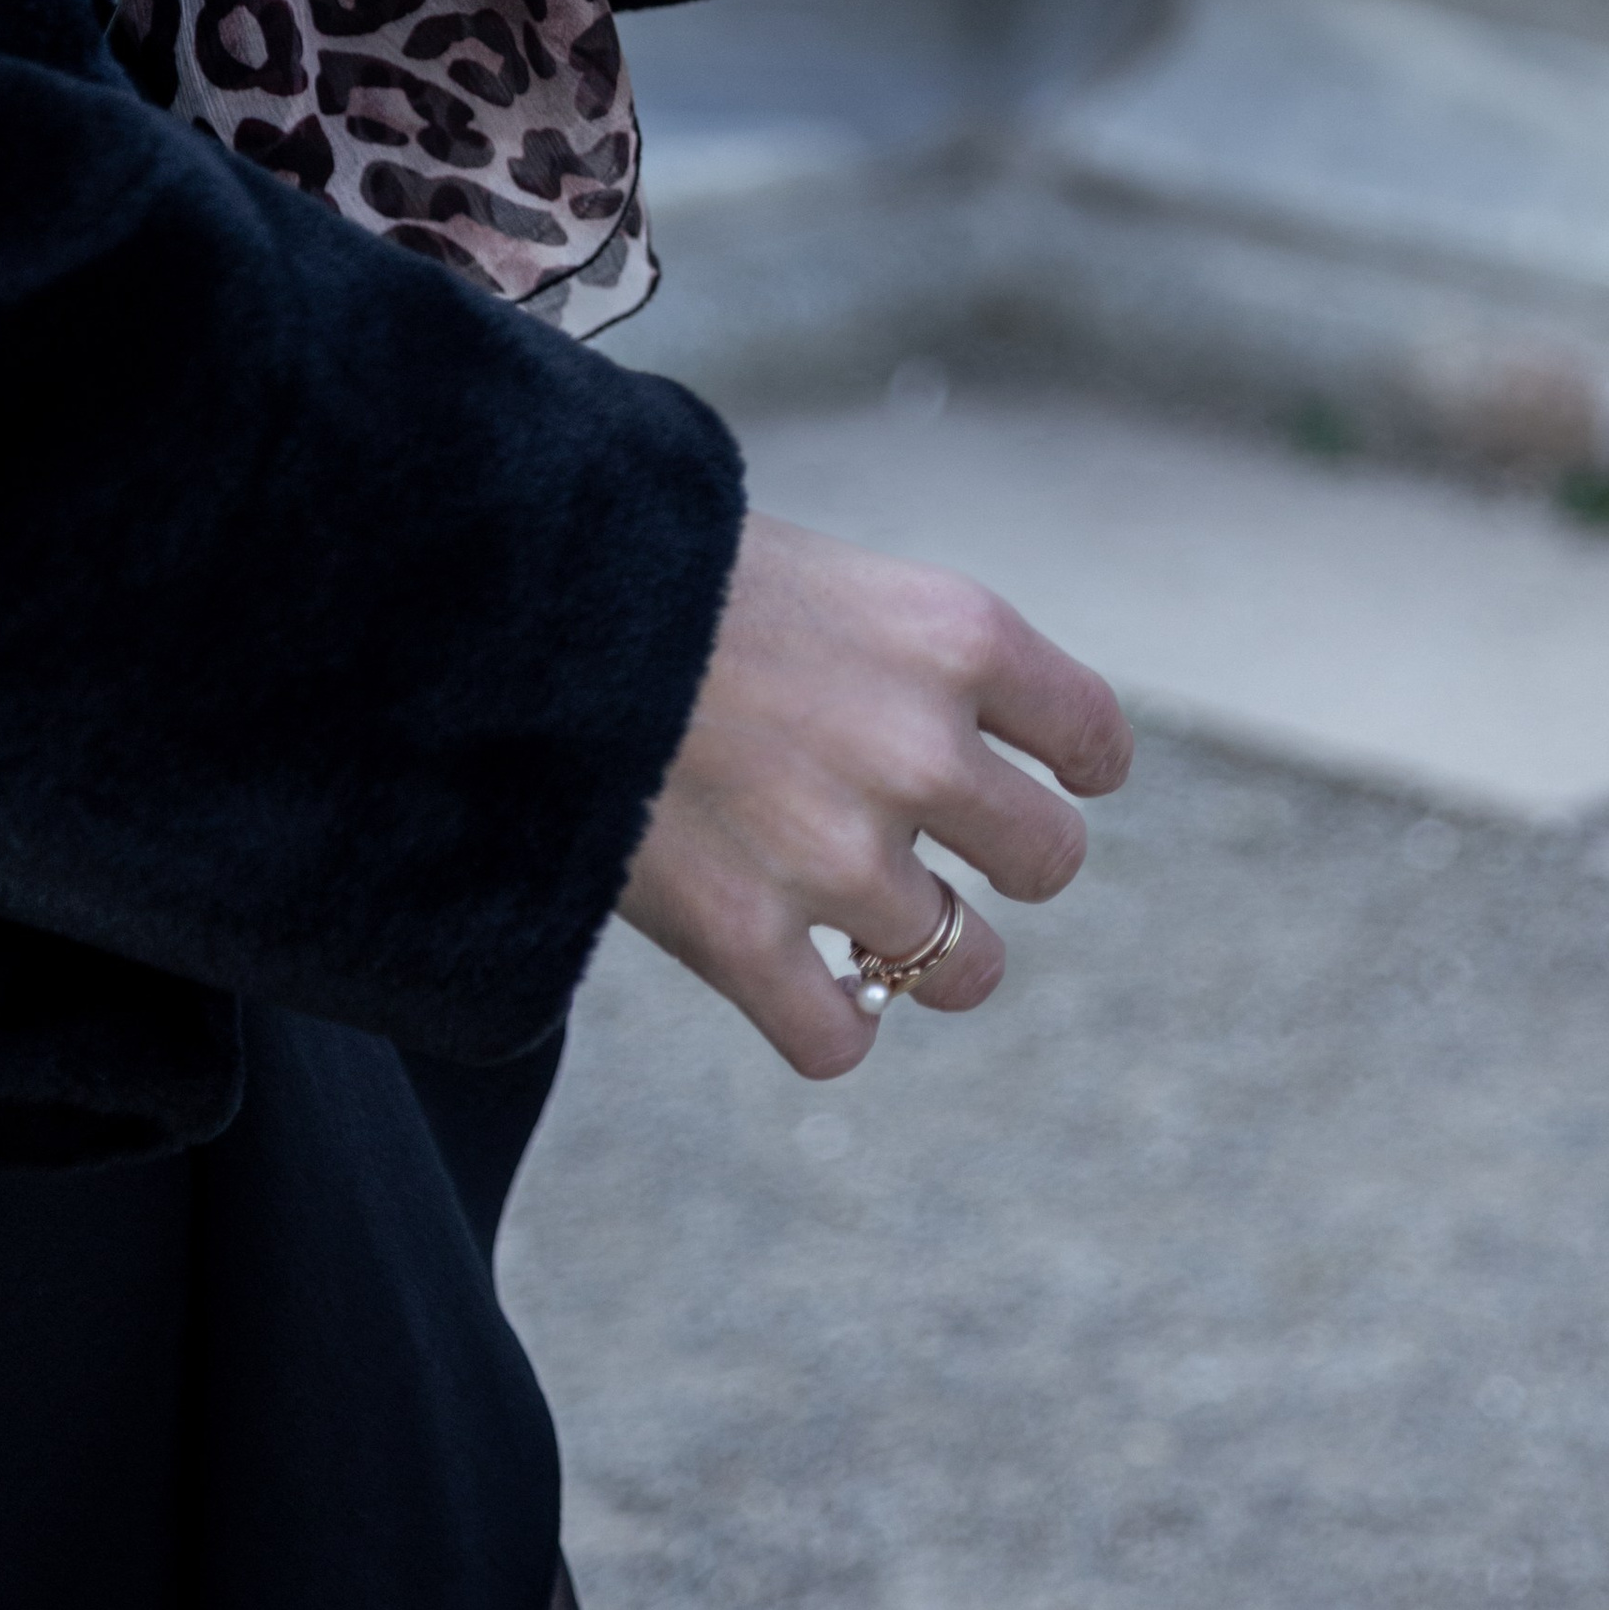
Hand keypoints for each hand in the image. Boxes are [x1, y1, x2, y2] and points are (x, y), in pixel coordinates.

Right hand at [618, 512, 1132, 1077]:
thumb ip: (901, 656)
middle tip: (944, 847)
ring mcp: (837, 855)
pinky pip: (840, 1040)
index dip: (1078, 768)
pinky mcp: (742, 939)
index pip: (1092, 738)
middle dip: (1004, 863)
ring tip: (873, 927)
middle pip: (1049, 861)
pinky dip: (828, 1026)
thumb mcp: (822, 572)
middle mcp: (922, 750)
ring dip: (926, 954)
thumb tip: (948, 722)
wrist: (516, 606)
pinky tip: (801, 987)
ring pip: (963, 967)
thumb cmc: (660, 568)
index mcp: (956, 636)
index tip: (1058, 777)